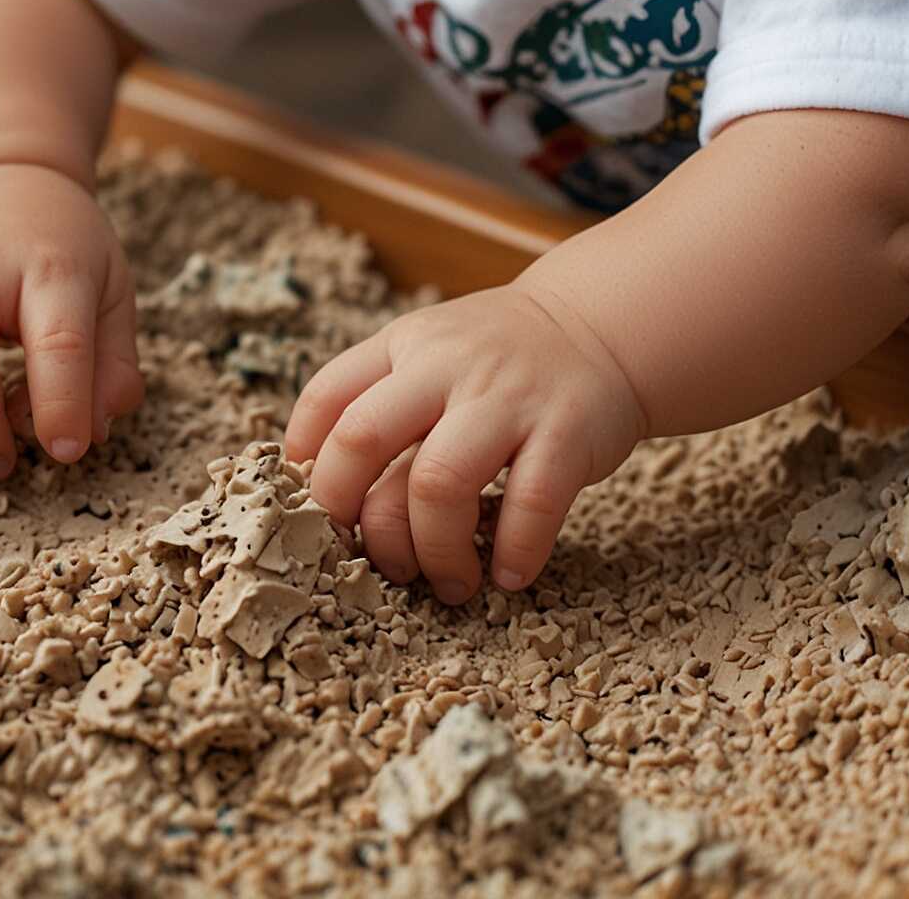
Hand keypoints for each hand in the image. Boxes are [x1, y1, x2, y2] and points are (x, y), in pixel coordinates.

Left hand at [283, 282, 644, 603]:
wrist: (600, 327)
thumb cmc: (500, 360)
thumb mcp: (431, 351)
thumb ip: (382, 401)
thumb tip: (326, 492)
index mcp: (404, 346)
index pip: (326, 400)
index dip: (308, 468)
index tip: (321, 516)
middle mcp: (447, 366)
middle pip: (362, 440)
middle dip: (353, 516)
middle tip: (375, 560)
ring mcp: (507, 398)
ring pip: (438, 483)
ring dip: (433, 551)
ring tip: (449, 582)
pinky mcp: (567, 433)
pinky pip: (530, 504)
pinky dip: (514, 552)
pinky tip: (509, 573)